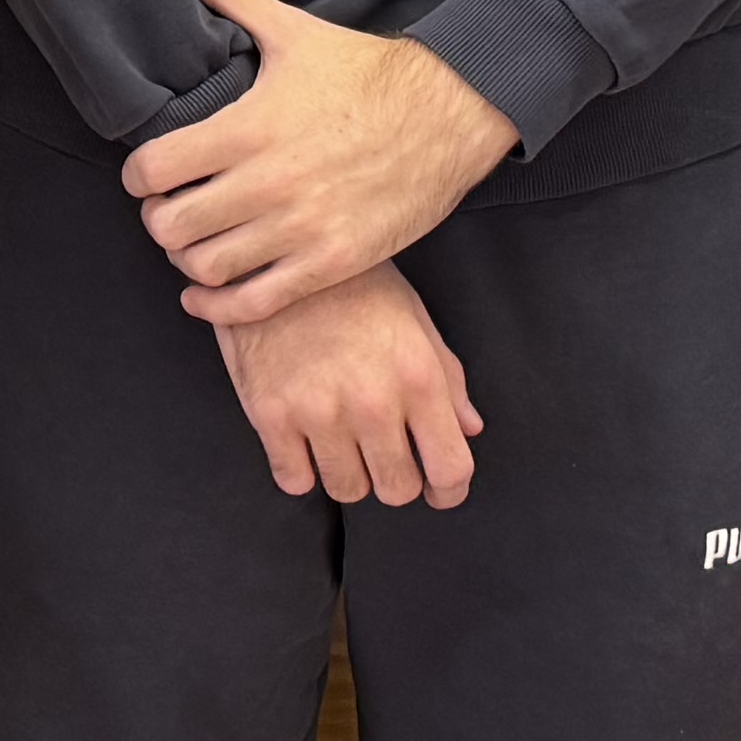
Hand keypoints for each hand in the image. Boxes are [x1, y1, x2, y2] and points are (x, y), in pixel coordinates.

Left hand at [124, 0, 517, 326]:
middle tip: (169, 208)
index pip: (153, 169)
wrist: (449, 114)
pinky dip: (219, 307)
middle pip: (171, 225)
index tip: (146, 173)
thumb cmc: (365, 72)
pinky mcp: (331, 262)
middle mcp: (269, 182)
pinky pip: (254, 303)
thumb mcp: (293, 32)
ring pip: (205, 268)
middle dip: (159, 218)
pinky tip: (205, 295)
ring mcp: (300, 228)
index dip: (138, 175)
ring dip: (187, 259)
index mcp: (248, 126)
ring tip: (194, 242)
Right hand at [213, 266, 482, 507]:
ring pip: (347, 490)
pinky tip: (304, 441)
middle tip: (386, 457)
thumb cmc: (352, 283)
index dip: (449, 490)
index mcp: (418, 375)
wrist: (274, 250)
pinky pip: (294, 480)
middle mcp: (372, 400)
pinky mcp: (270, 414)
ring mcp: (319, 410)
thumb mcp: (413, 318)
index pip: (451, 469)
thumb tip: (469, 428)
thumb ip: (447, 378)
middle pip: (397, 490)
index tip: (438, 489)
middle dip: (397, 480)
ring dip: (349, 473)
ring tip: (342, 442)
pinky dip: (302, 469)